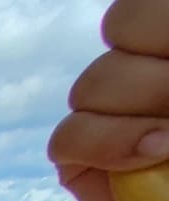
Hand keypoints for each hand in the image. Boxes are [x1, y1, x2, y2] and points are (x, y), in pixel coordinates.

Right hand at [51, 0, 168, 200]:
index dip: (159, 22)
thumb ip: (164, 87)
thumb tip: (152, 118)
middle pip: (120, 24)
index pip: (143, 7)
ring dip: (140, 110)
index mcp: (165, 47)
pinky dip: (111, 147)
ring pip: (94, 82)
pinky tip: (152, 157)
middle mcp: (141, 67)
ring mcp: (106, 109)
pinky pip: (70, 138)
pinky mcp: (78, 156)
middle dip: (156, 71)